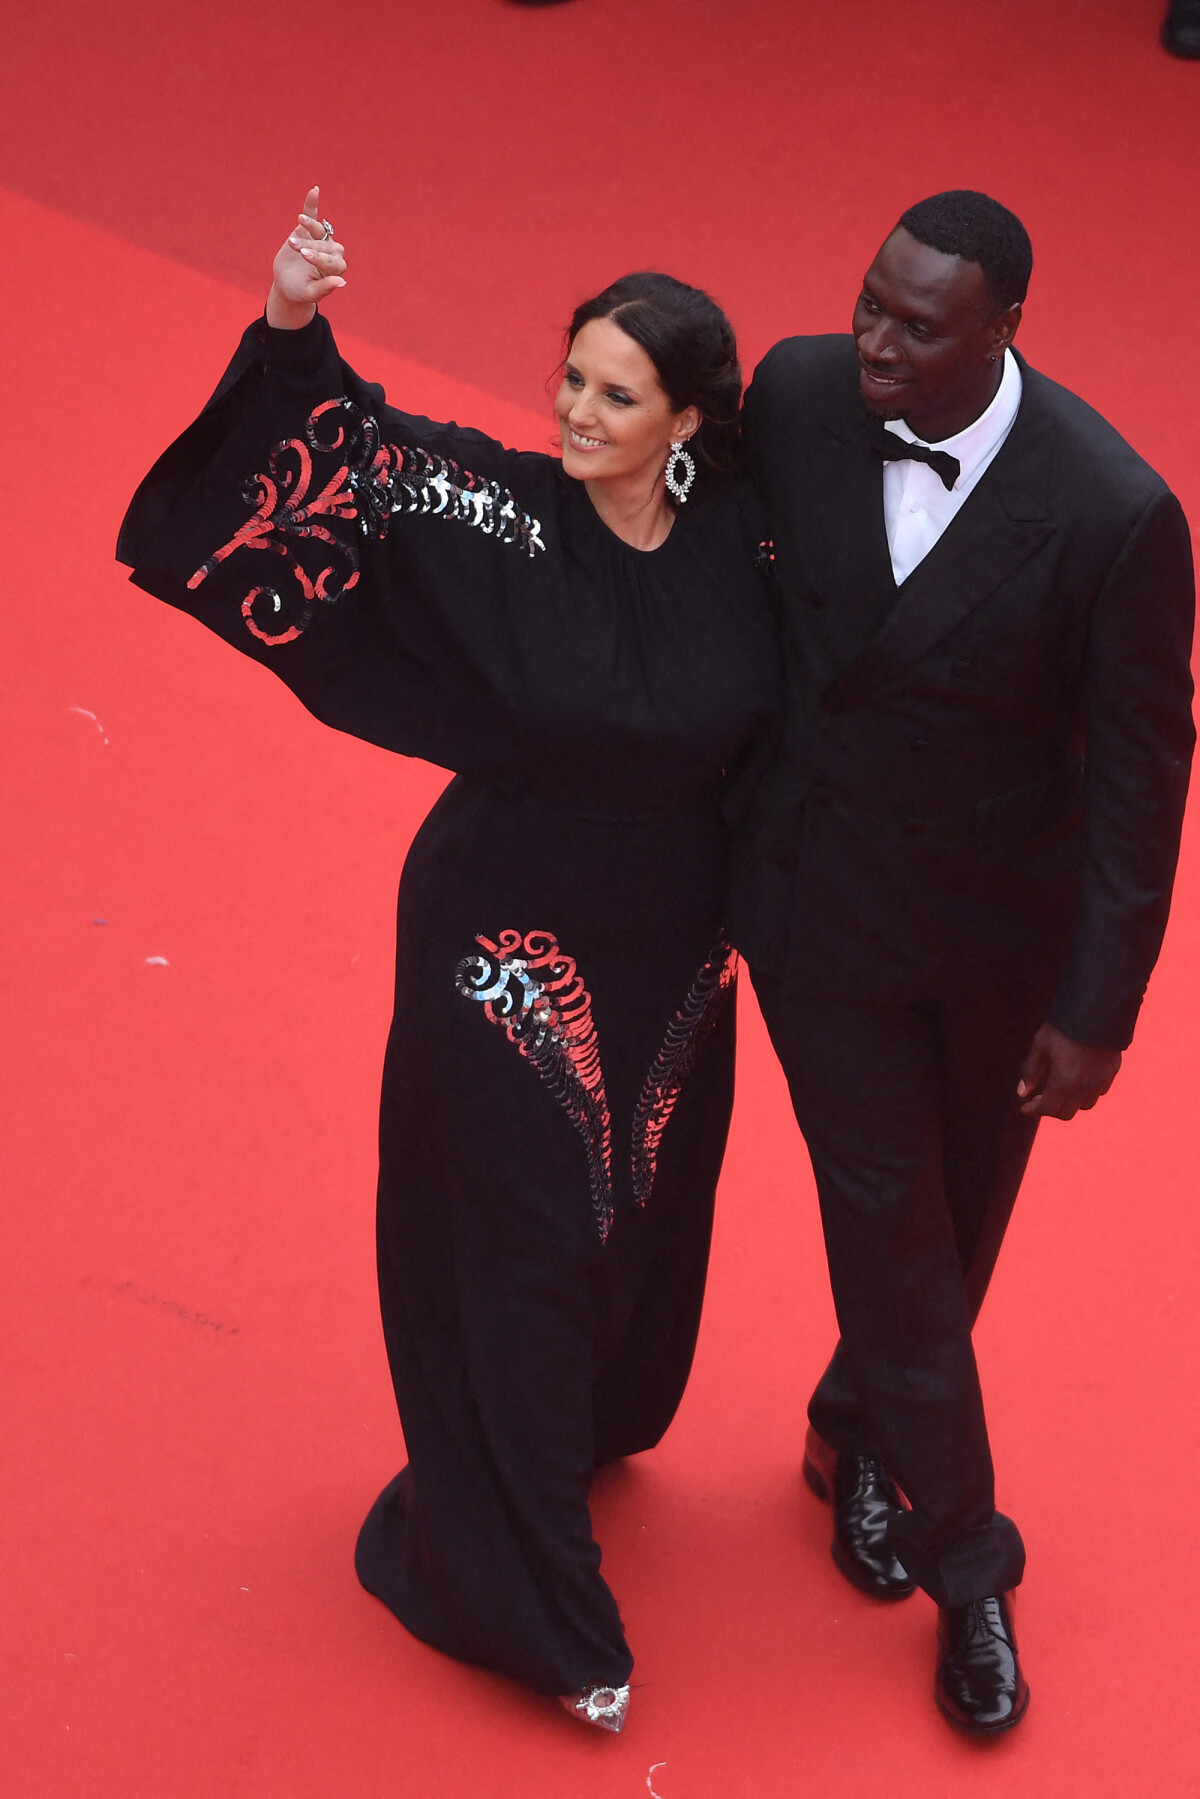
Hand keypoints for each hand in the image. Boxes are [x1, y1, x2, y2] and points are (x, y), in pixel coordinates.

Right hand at [266, 185, 346, 327]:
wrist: (288, 284)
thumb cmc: (299, 291)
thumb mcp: (309, 293)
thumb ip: (325, 288)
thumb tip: (343, 282)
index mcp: (336, 269)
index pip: (330, 260)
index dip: (317, 256)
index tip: (303, 255)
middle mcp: (333, 253)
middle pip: (323, 245)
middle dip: (309, 245)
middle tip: (294, 246)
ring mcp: (322, 239)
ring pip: (319, 229)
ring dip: (309, 224)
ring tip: (299, 221)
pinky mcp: (309, 230)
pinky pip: (313, 214)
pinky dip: (313, 203)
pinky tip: (314, 190)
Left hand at [1016, 1022, 1121, 1119]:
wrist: (1097, 1009)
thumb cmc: (1064, 1026)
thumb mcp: (1041, 1045)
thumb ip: (1031, 1071)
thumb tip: (1022, 1092)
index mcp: (1064, 1081)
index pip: (1047, 1109)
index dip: (1033, 1110)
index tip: (1025, 1108)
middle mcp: (1084, 1087)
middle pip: (1066, 1113)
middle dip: (1051, 1109)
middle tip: (1040, 1098)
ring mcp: (1100, 1081)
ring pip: (1084, 1106)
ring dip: (1070, 1102)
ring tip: (1059, 1089)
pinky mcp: (1112, 1072)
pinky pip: (1098, 1093)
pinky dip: (1086, 1093)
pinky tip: (1078, 1081)